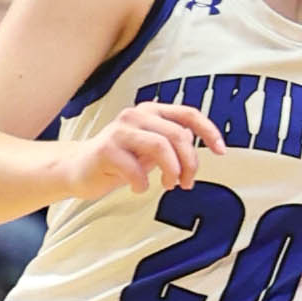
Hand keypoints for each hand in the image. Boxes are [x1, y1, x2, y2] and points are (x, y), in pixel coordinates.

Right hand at [62, 102, 226, 200]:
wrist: (80, 169)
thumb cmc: (122, 160)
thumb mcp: (153, 149)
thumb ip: (173, 142)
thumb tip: (194, 141)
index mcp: (152, 111)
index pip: (188, 114)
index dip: (208, 131)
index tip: (221, 151)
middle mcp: (136, 115)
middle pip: (178, 134)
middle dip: (190, 163)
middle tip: (187, 183)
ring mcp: (120, 130)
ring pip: (160, 146)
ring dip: (172, 171)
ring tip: (169, 186)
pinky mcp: (106, 149)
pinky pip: (135, 168)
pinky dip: (143, 183)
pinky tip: (140, 188)